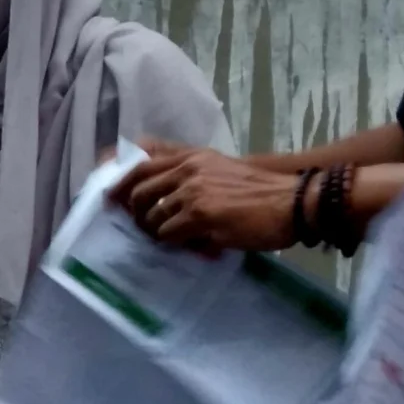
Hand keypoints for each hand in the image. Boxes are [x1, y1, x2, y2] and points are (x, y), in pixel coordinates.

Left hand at [113, 143, 297, 251]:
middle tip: (142, 228)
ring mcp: (192, 191)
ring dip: (157, 232)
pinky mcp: (200, 215)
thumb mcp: (222, 170)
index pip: (141, 160)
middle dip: (135, 213)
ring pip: (152, 216)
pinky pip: (169, 234)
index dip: (120, 180)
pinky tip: (189, 246)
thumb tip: (161, 198)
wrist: (293, 202)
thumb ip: (192, 176)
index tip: (109, 197)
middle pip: (138, 189)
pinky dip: (174, 244)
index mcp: (192, 157)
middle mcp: (188, 169)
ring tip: (171, 240)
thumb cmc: (262, 192)